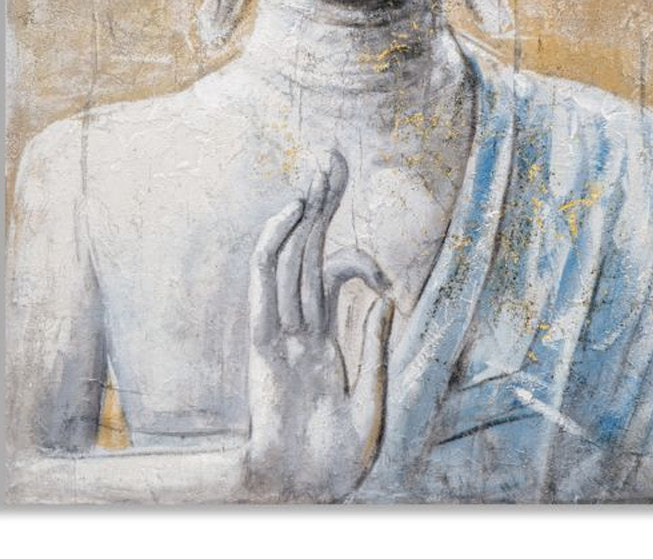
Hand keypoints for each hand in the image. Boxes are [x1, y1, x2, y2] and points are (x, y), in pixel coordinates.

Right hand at [244, 150, 394, 501]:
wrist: (302, 496)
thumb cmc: (334, 460)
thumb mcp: (370, 400)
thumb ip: (375, 350)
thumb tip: (386, 299)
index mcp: (319, 338)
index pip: (332, 275)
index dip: (359, 260)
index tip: (388, 281)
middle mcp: (297, 327)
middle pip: (308, 250)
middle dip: (321, 202)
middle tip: (332, 155)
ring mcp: (278, 332)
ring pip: (289, 256)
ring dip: (302, 210)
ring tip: (318, 168)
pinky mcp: (263, 343)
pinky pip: (265, 284)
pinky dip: (276, 245)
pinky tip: (294, 212)